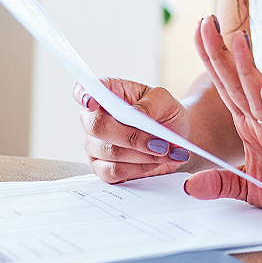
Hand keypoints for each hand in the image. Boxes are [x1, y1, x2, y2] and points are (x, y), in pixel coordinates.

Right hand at [74, 78, 190, 183]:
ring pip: (110, 152)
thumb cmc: (166, 114)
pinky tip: (155, 162)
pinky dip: (139, 169)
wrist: (178, 138)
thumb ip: (151, 104)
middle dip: (131, 136)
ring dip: (143, 154)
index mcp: (108, 93)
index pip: (83, 90)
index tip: (92, 101)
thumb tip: (135, 114)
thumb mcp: (166, 101)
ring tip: (165, 151)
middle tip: (160, 143)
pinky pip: (113, 172)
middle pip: (96, 126)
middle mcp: (95, 119)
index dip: (83, 94)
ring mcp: (95, 145)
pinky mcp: (102, 168)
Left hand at [184, 16, 261, 228]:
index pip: (225, 86)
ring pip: (258, 96)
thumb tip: (189, 185)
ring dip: (247, 67)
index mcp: (250, 126)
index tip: (197, 29)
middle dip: (220, 52)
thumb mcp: (249, 188)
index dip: (211, 58)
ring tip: (238, 38)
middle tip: (206, 21)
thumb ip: (221, 183)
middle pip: (236, 82)